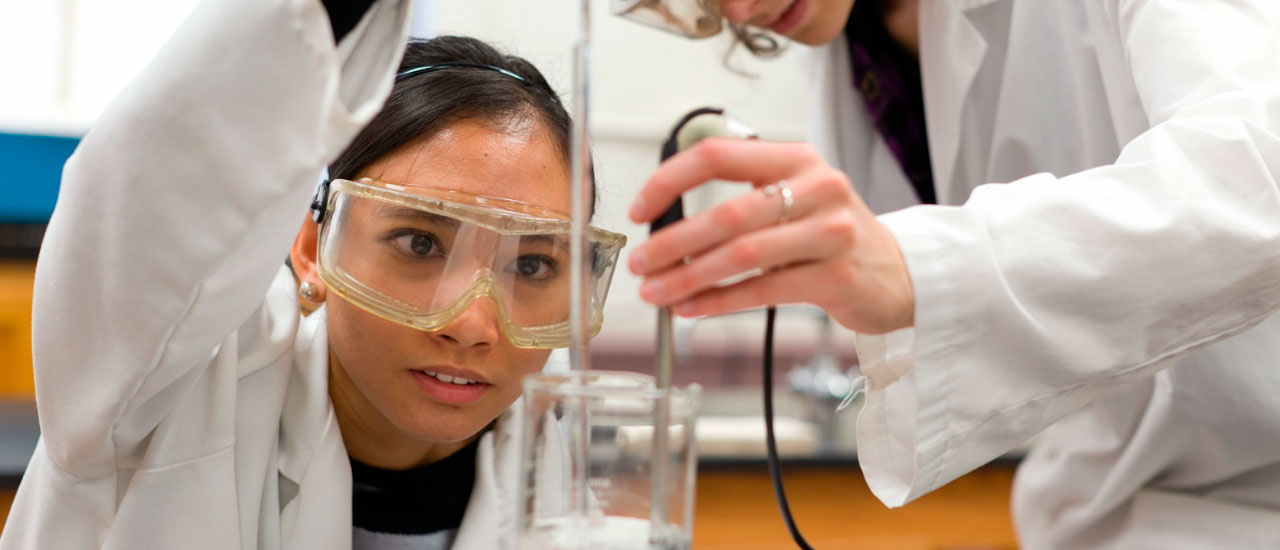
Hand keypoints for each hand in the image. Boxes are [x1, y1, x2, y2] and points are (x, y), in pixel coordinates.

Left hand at [628, 138, 914, 333]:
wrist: (898, 273)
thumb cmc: (831, 235)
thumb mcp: (794, 198)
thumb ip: (740, 199)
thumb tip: (663, 227)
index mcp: (795, 158)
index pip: (717, 155)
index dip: (669, 181)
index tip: (639, 209)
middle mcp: (818, 187)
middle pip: (727, 213)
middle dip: (672, 243)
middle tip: (640, 263)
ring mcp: (832, 232)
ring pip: (741, 255)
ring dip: (688, 278)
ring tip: (656, 293)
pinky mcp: (836, 276)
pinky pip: (763, 290)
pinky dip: (718, 301)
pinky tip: (691, 308)